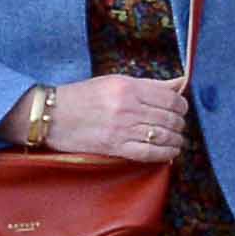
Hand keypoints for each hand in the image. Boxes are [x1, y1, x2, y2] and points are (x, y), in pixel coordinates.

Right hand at [38, 74, 192, 167]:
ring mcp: (122, 129)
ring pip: (163, 136)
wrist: (52, 115)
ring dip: (176, 140)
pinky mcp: (115, 147)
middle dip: (179, 124)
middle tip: (179, 127)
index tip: (181, 110)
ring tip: (177, 140)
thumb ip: (150, 84)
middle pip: (170, 118)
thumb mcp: (115, 82)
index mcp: (129, 88)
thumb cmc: (83, 96)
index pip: (170, 98)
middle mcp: (128, 107)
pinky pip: (149, 153)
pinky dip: (165, 154)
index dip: (182, 106)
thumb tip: (180, 82)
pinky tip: (170, 152)